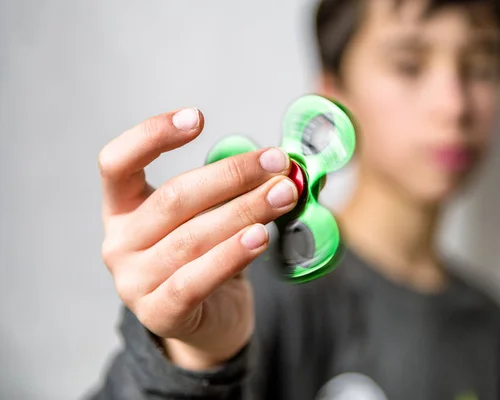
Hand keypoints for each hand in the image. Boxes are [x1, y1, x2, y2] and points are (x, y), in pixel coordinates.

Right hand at [98, 108, 297, 369]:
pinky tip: (260, 236)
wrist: (208, 322)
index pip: (117, 163)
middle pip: (173, 198)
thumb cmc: (207, 258)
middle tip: (277, 162)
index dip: (151, 135)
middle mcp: (118, 242)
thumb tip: (276, 166)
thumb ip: (229, 193)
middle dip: (231, 175)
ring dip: (245, 210)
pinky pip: (197, 279)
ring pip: (191, 237)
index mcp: (122, 209)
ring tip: (284, 194)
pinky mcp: (159, 313)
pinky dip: (231, 254)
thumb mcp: (208, 218)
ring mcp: (133, 282)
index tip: (197, 117)